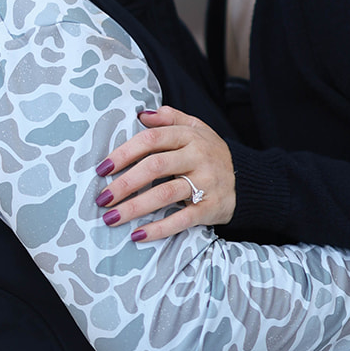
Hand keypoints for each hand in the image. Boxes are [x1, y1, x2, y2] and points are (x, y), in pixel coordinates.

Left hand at [94, 105, 236, 239]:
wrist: (247, 181)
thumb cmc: (211, 153)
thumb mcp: (197, 128)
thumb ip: (170, 118)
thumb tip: (141, 115)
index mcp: (189, 136)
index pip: (151, 140)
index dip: (124, 153)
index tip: (102, 168)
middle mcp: (198, 157)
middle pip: (155, 166)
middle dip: (124, 183)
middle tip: (102, 198)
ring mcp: (205, 183)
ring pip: (165, 194)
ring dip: (135, 208)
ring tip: (111, 218)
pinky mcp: (210, 208)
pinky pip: (182, 219)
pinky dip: (159, 229)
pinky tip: (138, 235)